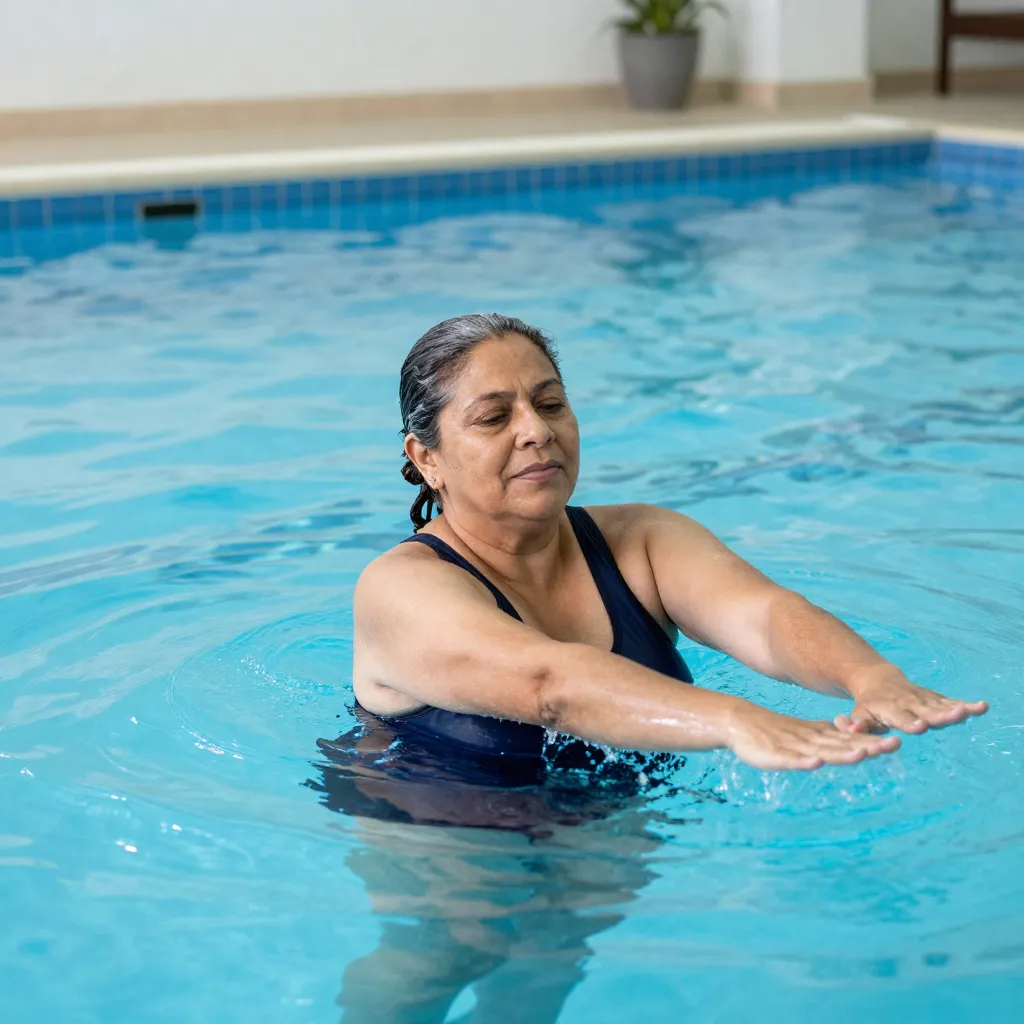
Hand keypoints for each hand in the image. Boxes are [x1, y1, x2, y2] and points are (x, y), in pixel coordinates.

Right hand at [726, 703, 900, 771]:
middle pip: (843, 744)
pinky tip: (816, 764)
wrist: (740, 721)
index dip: (872, 742)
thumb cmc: (775, 732)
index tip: (896, 742)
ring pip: (822, 751)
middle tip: (894, 744)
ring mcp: (794, 747)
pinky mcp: (775, 755)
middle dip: (868, 745)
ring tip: (863, 753)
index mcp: (819, 736)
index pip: (850, 740)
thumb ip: (828, 741)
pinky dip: (804, 762)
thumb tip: (854, 744)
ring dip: (843, 753)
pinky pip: (792, 760)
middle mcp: (812, 740)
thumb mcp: (805, 736)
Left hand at [835, 667, 988, 735]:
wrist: (878, 679)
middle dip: (940, 715)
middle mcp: (909, 703)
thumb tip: (850, 730)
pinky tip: (982, 707)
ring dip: (957, 709)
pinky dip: (966, 704)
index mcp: (890, 709)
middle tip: (954, 717)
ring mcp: (923, 699)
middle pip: (926, 711)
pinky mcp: (934, 698)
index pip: (901, 717)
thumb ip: (857, 723)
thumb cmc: (868, 704)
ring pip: (942, 705)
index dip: (909, 722)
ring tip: (972, 711)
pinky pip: (950, 701)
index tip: (919, 727)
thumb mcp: (860, 713)